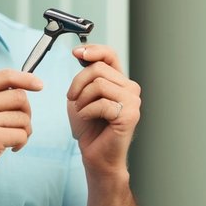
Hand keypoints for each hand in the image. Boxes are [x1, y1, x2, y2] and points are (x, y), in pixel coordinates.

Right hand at [0, 68, 43, 193]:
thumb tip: (23, 88)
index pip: (5, 76)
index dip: (26, 78)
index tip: (39, 85)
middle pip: (19, 96)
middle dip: (27, 112)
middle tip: (20, 126)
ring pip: (23, 118)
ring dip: (25, 131)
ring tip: (12, 140)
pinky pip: (21, 135)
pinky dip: (21, 143)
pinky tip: (10, 149)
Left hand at [65, 44, 140, 173]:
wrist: (96, 156)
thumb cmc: (89, 128)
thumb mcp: (82, 95)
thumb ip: (85, 74)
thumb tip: (81, 52)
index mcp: (120, 82)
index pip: (110, 54)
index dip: (93, 50)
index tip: (76, 53)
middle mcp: (130, 89)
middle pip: (98, 69)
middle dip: (77, 83)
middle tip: (73, 99)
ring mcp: (133, 101)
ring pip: (98, 84)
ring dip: (82, 100)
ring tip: (82, 112)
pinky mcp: (129, 115)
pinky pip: (101, 103)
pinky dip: (87, 112)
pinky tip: (88, 119)